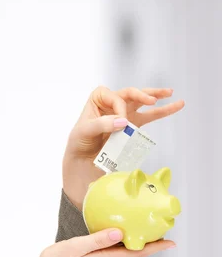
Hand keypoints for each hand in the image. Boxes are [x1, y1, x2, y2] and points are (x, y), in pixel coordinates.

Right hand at [24, 228, 175, 256]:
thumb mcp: (73, 247)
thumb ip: (97, 240)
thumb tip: (119, 233)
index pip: (136, 253)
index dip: (154, 248)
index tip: (171, 242)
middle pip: (134, 256)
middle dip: (149, 246)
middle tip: (161, 233)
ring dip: (136, 248)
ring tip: (144, 235)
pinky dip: (123, 250)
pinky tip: (119, 242)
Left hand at [62, 86, 184, 209]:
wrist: (82, 163)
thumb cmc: (78, 145)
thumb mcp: (82, 133)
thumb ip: (101, 125)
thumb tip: (123, 121)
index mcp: (96, 101)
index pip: (113, 96)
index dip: (119, 106)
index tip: (121, 122)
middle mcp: (111, 106)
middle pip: (129, 93)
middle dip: (141, 94)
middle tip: (151, 100)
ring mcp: (123, 116)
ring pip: (141, 102)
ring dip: (156, 96)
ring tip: (170, 93)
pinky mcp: (131, 128)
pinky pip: (149, 117)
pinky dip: (163, 111)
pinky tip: (176, 105)